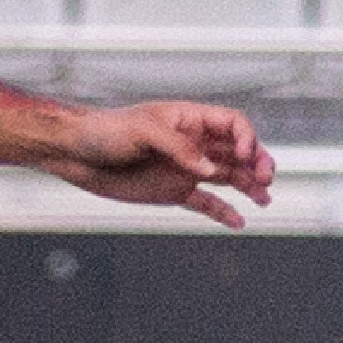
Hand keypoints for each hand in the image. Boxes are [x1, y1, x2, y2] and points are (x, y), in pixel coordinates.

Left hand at [37, 99, 275, 222]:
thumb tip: (206, 167)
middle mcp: (193, 144)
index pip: (232, 124)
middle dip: (257, 162)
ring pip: (228, 177)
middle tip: (265, 178)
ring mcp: (185, 169)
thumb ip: (178, 147)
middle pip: (238, 151)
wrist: (77, 155)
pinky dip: (224, 212)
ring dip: (249, 187)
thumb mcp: (142, 131)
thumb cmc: (106, 132)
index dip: (246, 138)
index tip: (243, 154)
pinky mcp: (174, 192)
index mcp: (189, 120)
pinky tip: (238, 222)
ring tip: (265, 200)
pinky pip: (207, 203)